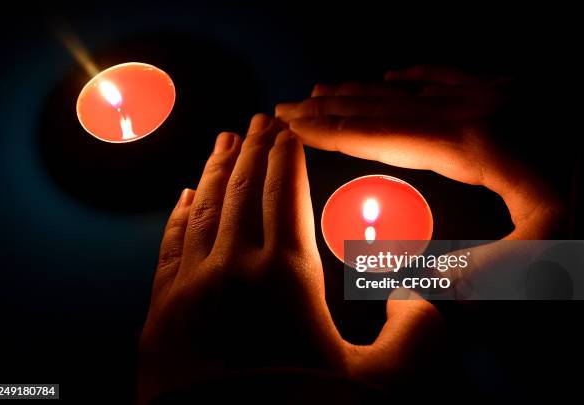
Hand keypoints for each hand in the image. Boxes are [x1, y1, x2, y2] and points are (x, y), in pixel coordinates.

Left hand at [138, 115, 441, 403]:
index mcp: (285, 279)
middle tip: (259, 119)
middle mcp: (233, 270)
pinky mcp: (161, 313)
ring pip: (204, 210)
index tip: (288, 129)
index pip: (286, 195)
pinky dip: (179, 216)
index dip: (287, 157)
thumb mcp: (379, 387)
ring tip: (223, 140)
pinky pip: (170, 247)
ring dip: (216, 171)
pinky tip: (186, 195)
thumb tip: (422, 296)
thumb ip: (416, 338)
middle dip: (253, 150)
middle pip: (244, 191)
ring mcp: (190, 289)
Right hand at [276, 66, 565, 288]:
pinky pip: (448, 73)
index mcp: (471, 144)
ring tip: (323, 90)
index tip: (290, 126)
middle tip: (286, 105)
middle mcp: (474, 108)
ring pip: (409, 87)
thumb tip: (420, 283)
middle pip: (383, 104)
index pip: (382, 134)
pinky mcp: (513, 91)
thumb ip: (483, 270)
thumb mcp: (553, 251)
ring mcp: (495, 94)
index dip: (332, 132)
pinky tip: (394, 72)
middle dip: (329, 107)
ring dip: (360, 90)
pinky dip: (412, 74)